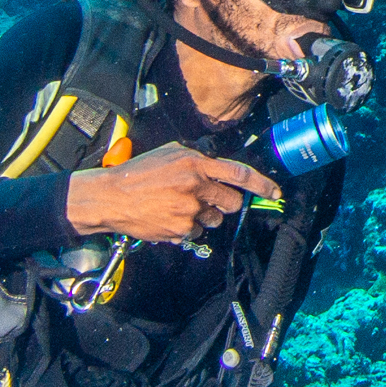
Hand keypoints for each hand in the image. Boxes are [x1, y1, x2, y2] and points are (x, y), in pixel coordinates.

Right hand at [63, 145, 279, 242]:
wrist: (111, 197)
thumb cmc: (138, 173)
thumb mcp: (170, 153)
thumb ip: (197, 159)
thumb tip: (217, 168)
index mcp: (195, 164)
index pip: (238, 174)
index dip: (261, 184)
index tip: (274, 192)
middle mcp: (196, 187)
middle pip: (230, 203)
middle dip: (225, 203)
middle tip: (208, 200)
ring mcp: (188, 211)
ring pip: (213, 220)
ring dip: (204, 216)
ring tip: (178, 207)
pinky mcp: (179, 231)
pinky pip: (196, 233)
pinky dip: (187, 228)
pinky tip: (169, 217)